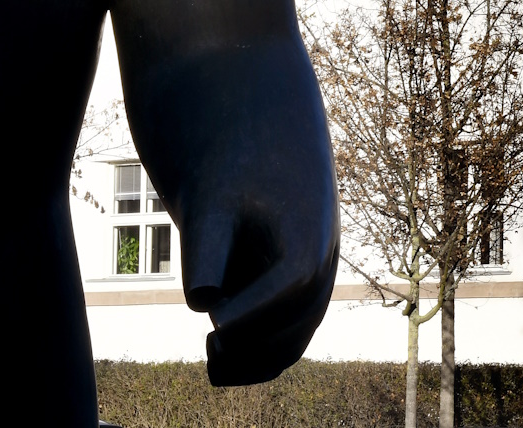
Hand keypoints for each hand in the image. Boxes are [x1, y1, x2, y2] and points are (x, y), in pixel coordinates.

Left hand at [182, 186, 338, 385]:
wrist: (254, 158)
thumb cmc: (228, 179)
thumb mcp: (211, 206)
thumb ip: (205, 251)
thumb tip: (202, 303)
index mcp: (308, 239)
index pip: (291, 287)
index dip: (252, 313)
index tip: (212, 329)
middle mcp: (321, 269)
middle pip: (297, 323)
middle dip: (251, 342)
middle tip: (210, 347)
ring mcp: (310, 288)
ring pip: (291, 344)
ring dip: (254, 362)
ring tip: (212, 360)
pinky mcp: (293, 299)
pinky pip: (283, 343)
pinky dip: (255, 360)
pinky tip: (218, 363)